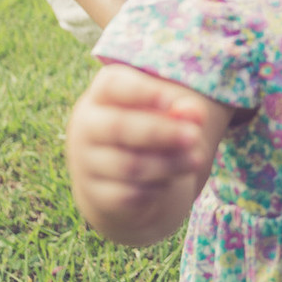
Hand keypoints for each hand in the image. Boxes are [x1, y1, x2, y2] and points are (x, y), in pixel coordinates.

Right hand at [67, 64, 225, 245]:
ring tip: (196, 160)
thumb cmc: (148, 127)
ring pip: (127, 165)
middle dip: (160, 132)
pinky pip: (128, 195)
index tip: (170, 101)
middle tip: (194, 136)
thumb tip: (194, 113)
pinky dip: (156, 189)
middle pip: (118, 127)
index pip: (111, 86)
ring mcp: (86, 162)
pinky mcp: (95, 193)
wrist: (118, 172)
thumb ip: (183, 109)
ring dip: (168, 164)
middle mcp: (86, 126)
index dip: (141, 92)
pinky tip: (169, 181)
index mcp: (102, 95)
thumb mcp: (165, 112)